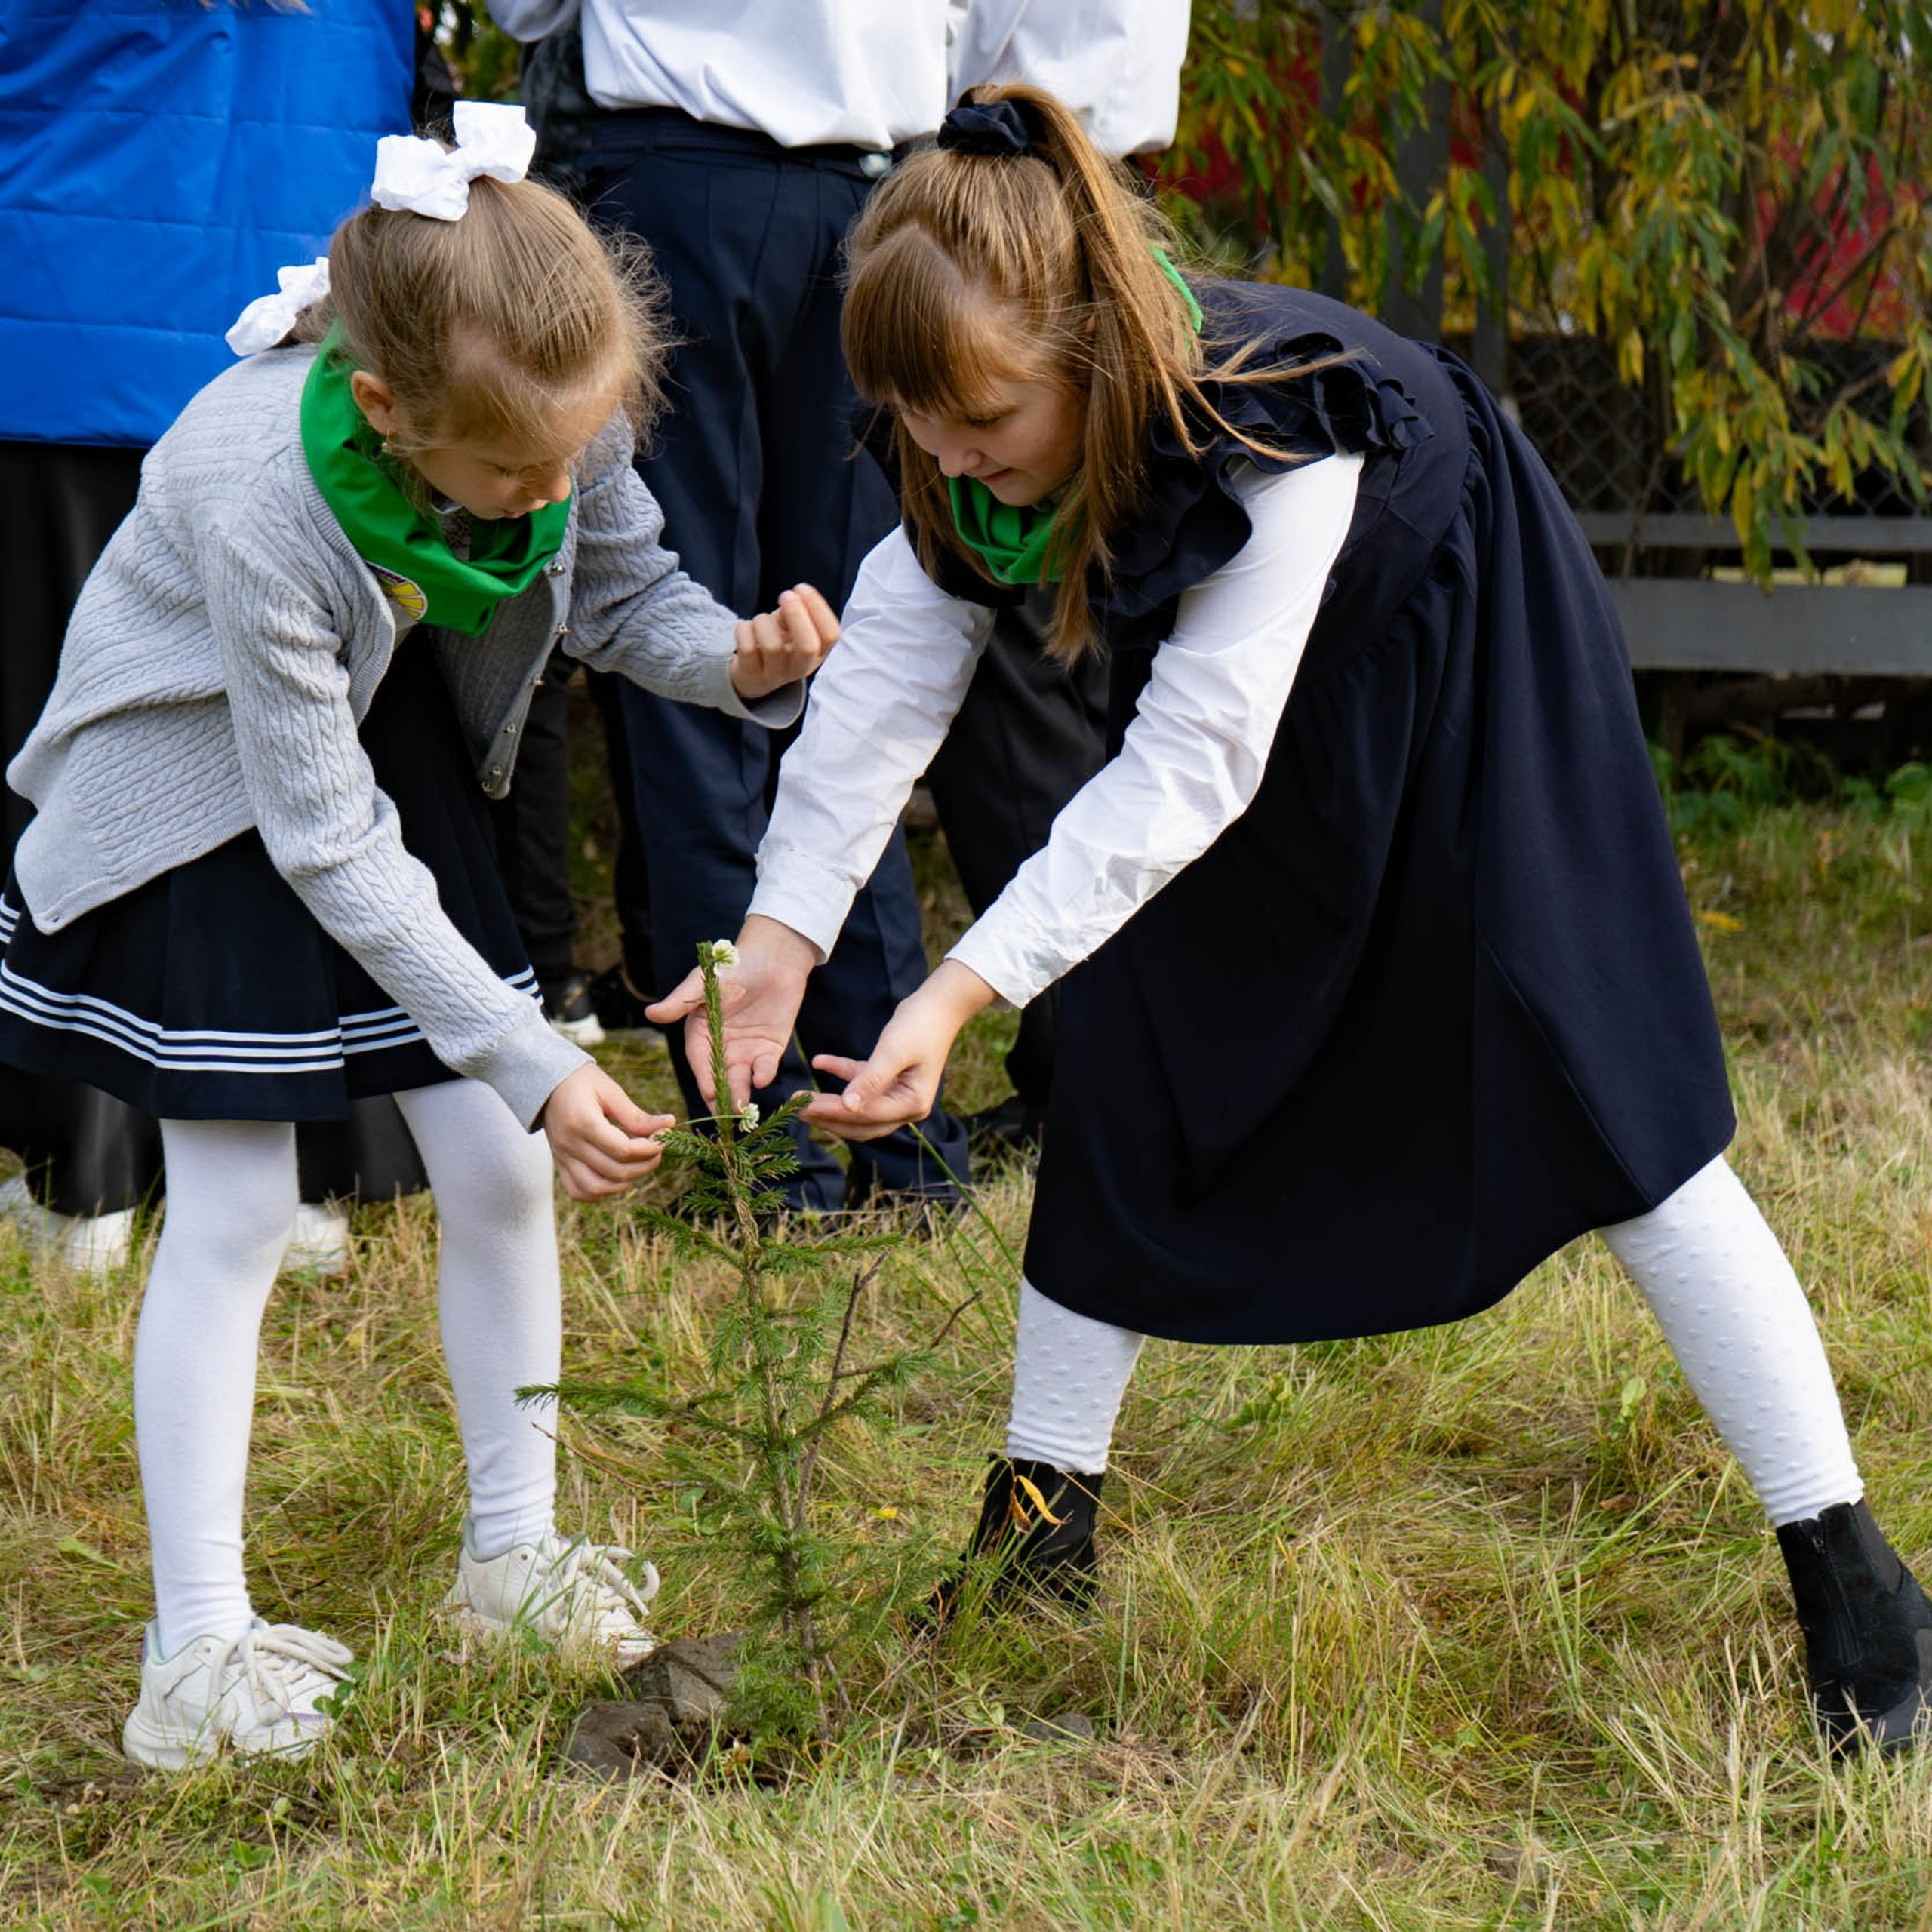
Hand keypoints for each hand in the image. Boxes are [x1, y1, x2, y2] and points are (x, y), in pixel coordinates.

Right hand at [539, 1062, 672, 1200]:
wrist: (545, 1083)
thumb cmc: (581, 1081)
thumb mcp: (610, 1091)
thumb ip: (636, 1115)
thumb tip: (668, 1125)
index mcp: (583, 1123)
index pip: (622, 1150)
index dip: (650, 1148)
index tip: (664, 1137)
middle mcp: (570, 1145)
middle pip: (613, 1172)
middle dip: (644, 1165)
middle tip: (657, 1150)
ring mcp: (562, 1157)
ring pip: (596, 1188)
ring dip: (624, 1182)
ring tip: (639, 1164)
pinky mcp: (560, 1164)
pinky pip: (578, 1191)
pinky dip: (599, 1191)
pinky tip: (615, 1177)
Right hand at [645, 915, 817, 1110]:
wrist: (774, 958)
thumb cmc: (733, 966)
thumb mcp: (703, 983)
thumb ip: (680, 1001)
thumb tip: (650, 1013)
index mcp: (700, 1034)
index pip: (700, 1062)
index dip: (704, 1078)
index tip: (708, 1094)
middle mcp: (721, 1047)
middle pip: (719, 1078)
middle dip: (722, 1097)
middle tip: (725, 1118)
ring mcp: (745, 1050)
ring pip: (741, 1079)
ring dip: (741, 1094)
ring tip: (743, 1110)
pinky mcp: (769, 1049)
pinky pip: (765, 1068)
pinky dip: (763, 1075)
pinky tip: (761, 1079)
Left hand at [728, 583, 838, 699]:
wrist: (754, 673)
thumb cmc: (778, 643)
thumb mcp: (792, 627)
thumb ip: (795, 613)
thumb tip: (792, 599)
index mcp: (818, 653)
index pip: (830, 634)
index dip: (818, 607)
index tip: (802, 589)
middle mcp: (801, 667)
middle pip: (808, 646)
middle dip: (796, 614)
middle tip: (786, 595)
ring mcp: (776, 674)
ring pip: (772, 645)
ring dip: (763, 621)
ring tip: (761, 620)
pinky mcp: (751, 675)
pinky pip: (747, 647)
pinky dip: (744, 629)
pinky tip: (747, 630)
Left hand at [803, 961, 996, 1141]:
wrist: (940, 1003)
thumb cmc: (919, 1025)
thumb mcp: (892, 1051)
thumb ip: (870, 1080)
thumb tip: (847, 1107)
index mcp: (911, 1103)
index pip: (865, 1115)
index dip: (832, 1112)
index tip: (802, 1106)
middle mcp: (907, 1106)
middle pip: (861, 1122)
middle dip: (828, 1116)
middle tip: (796, 1108)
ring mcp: (899, 1094)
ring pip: (858, 1109)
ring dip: (831, 1103)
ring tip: (802, 1096)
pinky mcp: (891, 1079)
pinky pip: (861, 1083)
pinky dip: (842, 1074)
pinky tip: (820, 1062)